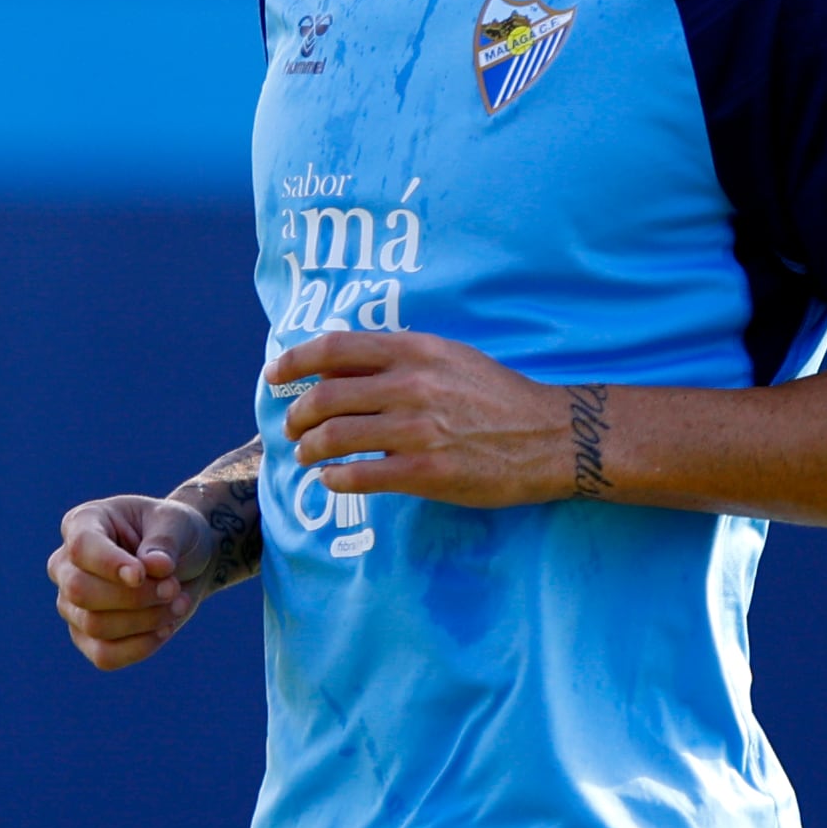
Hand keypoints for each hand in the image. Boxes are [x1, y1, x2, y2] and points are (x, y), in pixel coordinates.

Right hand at [51, 494, 212, 670]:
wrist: (186, 563)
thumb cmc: (175, 533)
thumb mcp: (178, 522)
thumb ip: (164, 541)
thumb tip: (153, 566)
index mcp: (84, 522)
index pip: (81, 547)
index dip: (109, 564)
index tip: (142, 574)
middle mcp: (67, 564)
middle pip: (80, 591)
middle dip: (134, 596)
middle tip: (173, 587)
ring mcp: (72, 603)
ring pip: (94, 625)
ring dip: (145, 620)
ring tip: (178, 602)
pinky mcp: (86, 637)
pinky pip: (103, 655)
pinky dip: (139, 647)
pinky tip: (165, 628)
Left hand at [270, 331, 591, 508]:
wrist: (551, 436)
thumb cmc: (497, 394)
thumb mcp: (449, 357)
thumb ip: (398, 358)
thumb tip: (337, 366)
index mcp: (414, 350)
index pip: (334, 348)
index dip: (294, 361)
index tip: (275, 376)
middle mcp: (411, 385)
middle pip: (324, 396)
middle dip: (296, 415)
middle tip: (291, 427)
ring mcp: (417, 430)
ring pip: (334, 438)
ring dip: (309, 449)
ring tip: (306, 456)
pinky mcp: (427, 471)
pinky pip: (360, 476)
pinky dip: (336, 478)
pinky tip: (334, 479)